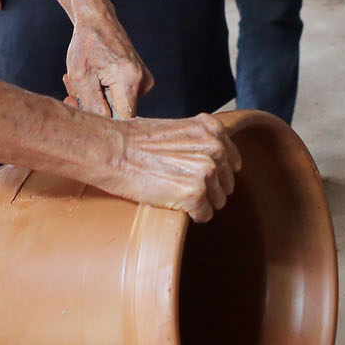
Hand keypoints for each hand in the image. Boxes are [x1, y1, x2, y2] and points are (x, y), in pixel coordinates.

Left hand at [62, 19, 151, 118]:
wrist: (98, 19)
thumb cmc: (86, 44)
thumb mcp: (81, 76)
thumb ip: (91, 105)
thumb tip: (99, 129)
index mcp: (130, 79)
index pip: (121, 120)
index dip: (101, 124)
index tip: (79, 113)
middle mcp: (143, 82)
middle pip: (117, 114)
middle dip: (92, 109)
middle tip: (69, 95)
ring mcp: (144, 82)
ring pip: (116, 106)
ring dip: (93, 100)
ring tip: (77, 82)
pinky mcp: (141, 81)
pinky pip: (119, 97)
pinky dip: (101, 93)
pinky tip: (90, 80)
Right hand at [98, 113, 243, 222]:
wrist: (113, 151)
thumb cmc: (135, 141)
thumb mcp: (177, 129)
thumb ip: (200, 141)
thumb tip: (211, 160)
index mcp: (213, 130)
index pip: (231, 162)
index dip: (212, 172)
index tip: (192, 173)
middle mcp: (216, 148)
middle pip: (226, 184)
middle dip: (207, 188)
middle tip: (177, 182)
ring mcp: (207, 172)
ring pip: (218, 202)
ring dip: (198, 202)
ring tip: (172, 190)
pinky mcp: (196, 194)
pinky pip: (204, 215)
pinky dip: (190, 214)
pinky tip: (171, 201)